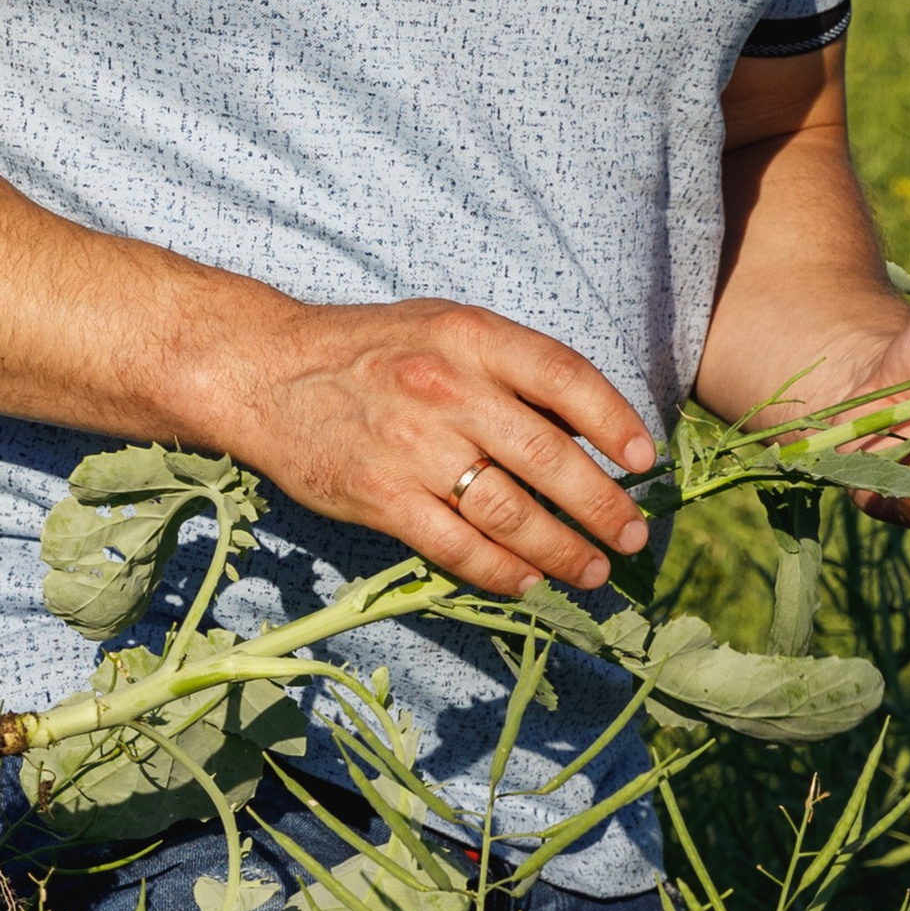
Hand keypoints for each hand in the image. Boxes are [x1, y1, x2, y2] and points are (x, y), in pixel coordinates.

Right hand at [203, 292, 657, 599]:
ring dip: (561, 549)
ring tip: (591, 571)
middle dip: (601, 505)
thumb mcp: (443, 328)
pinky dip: (500, 570)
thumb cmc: (368, 350)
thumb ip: (510, 368)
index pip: (565, 377)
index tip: (646, 461)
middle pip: (548, 457)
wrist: (263, 372)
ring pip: (509, 511)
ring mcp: (411, 447)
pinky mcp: (378, 497)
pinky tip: (527, 582)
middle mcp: (446, 388)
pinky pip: (456, 545)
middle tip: (632, 537)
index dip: (614, 422)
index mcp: (470, 337)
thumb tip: (591, 427)